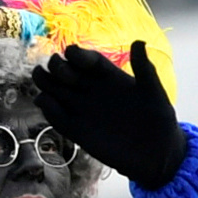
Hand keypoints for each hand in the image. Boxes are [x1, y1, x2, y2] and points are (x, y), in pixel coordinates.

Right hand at [31, 43, 186, 189]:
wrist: (156, 156)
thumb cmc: (158, 121)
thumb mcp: (154, 93)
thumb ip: (145, 70)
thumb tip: (138, 42)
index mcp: (110, 78)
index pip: (87, 60)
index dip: (78, 55)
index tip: (72, 53)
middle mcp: (92, 91)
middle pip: (67, 73)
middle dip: (58, 67)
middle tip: (58, 69)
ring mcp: (83, 110)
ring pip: (56, 91)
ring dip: (46, 82)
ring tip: (39, 77)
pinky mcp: (77, 131)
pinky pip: (57, 117)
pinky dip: (48, 108)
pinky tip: (44, 101)